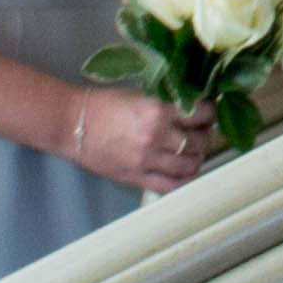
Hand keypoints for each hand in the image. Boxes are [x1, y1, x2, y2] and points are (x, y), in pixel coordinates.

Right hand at [63, 87, 210, 190]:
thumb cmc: (104, 105)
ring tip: (193, 151)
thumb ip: (166, 106)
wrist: (72, 124)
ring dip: (197, 158)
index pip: (200, 114)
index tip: (208, 112)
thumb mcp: (139, 96)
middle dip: (205, 136)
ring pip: (189, 165)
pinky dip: (184, 180)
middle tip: (202, 132)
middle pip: (198, 142)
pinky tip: (185, 172)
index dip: (209, 113)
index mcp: (156, 111)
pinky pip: (170, 185)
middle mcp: (155, 137)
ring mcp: (146, 161)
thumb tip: (193, 110)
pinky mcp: (136, 178)